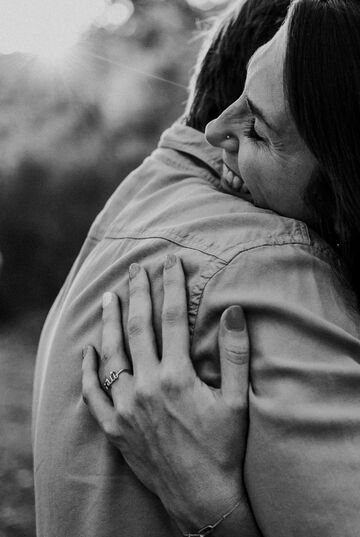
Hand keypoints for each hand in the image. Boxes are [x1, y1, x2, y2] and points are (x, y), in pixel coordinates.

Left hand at [82, 255, 258, 535]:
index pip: (172, 318)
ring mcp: (126, 407)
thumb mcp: (237, 401)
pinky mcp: (115, 428)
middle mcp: (146, 387)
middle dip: (138, 293)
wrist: (202, 498)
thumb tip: (234, 311)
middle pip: (138, 328)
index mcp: (177, 376)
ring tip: (110, 296)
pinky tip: (88, 351)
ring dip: (110, 321)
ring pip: (112, 353)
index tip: (170, 262)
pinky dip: (88, 370)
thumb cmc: (223, 449)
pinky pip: (93, 394)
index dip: (172, 285)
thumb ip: (235, 354)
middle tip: (136, 268)